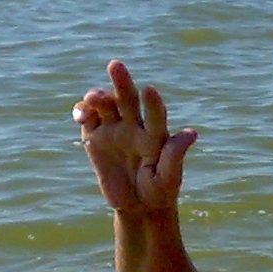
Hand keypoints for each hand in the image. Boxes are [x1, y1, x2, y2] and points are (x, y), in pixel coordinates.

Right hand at [72, 60, 196, 214]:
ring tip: (94, 98)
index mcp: (155, 134)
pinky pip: (87, 120)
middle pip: (127, 98)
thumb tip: (192, 133)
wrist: (138, 206)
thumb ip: (175, 156)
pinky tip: (80, 114)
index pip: (155, 114)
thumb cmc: (159, 192)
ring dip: (99, 97)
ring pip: (105, 105)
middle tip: (115, 65)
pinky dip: (82, 112)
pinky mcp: (95, 139)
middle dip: (121, 82)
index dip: (153, 103)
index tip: (149, 91)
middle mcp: (134, 126)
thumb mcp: (169, 178)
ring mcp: (114, 130)